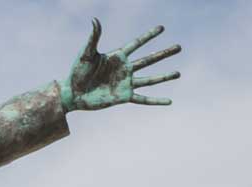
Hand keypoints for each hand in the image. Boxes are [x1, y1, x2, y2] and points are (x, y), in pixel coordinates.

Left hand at [61, 20, 180, 111]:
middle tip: (179, 47)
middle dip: (164, 53)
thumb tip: (95, 19)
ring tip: (179, 73)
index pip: (137, 43)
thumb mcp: (86, 53)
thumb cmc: (77, 72)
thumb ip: (93, 37)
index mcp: (118, 56)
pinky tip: (169, 101)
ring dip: (164, 76)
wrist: (72, 93)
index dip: (149, 36)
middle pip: (149, 59)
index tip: (162, 28)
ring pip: (150, 79)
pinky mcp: (124, 97)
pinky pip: (143, 99)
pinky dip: (156, 101)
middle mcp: (125, 69)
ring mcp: (126, 83)